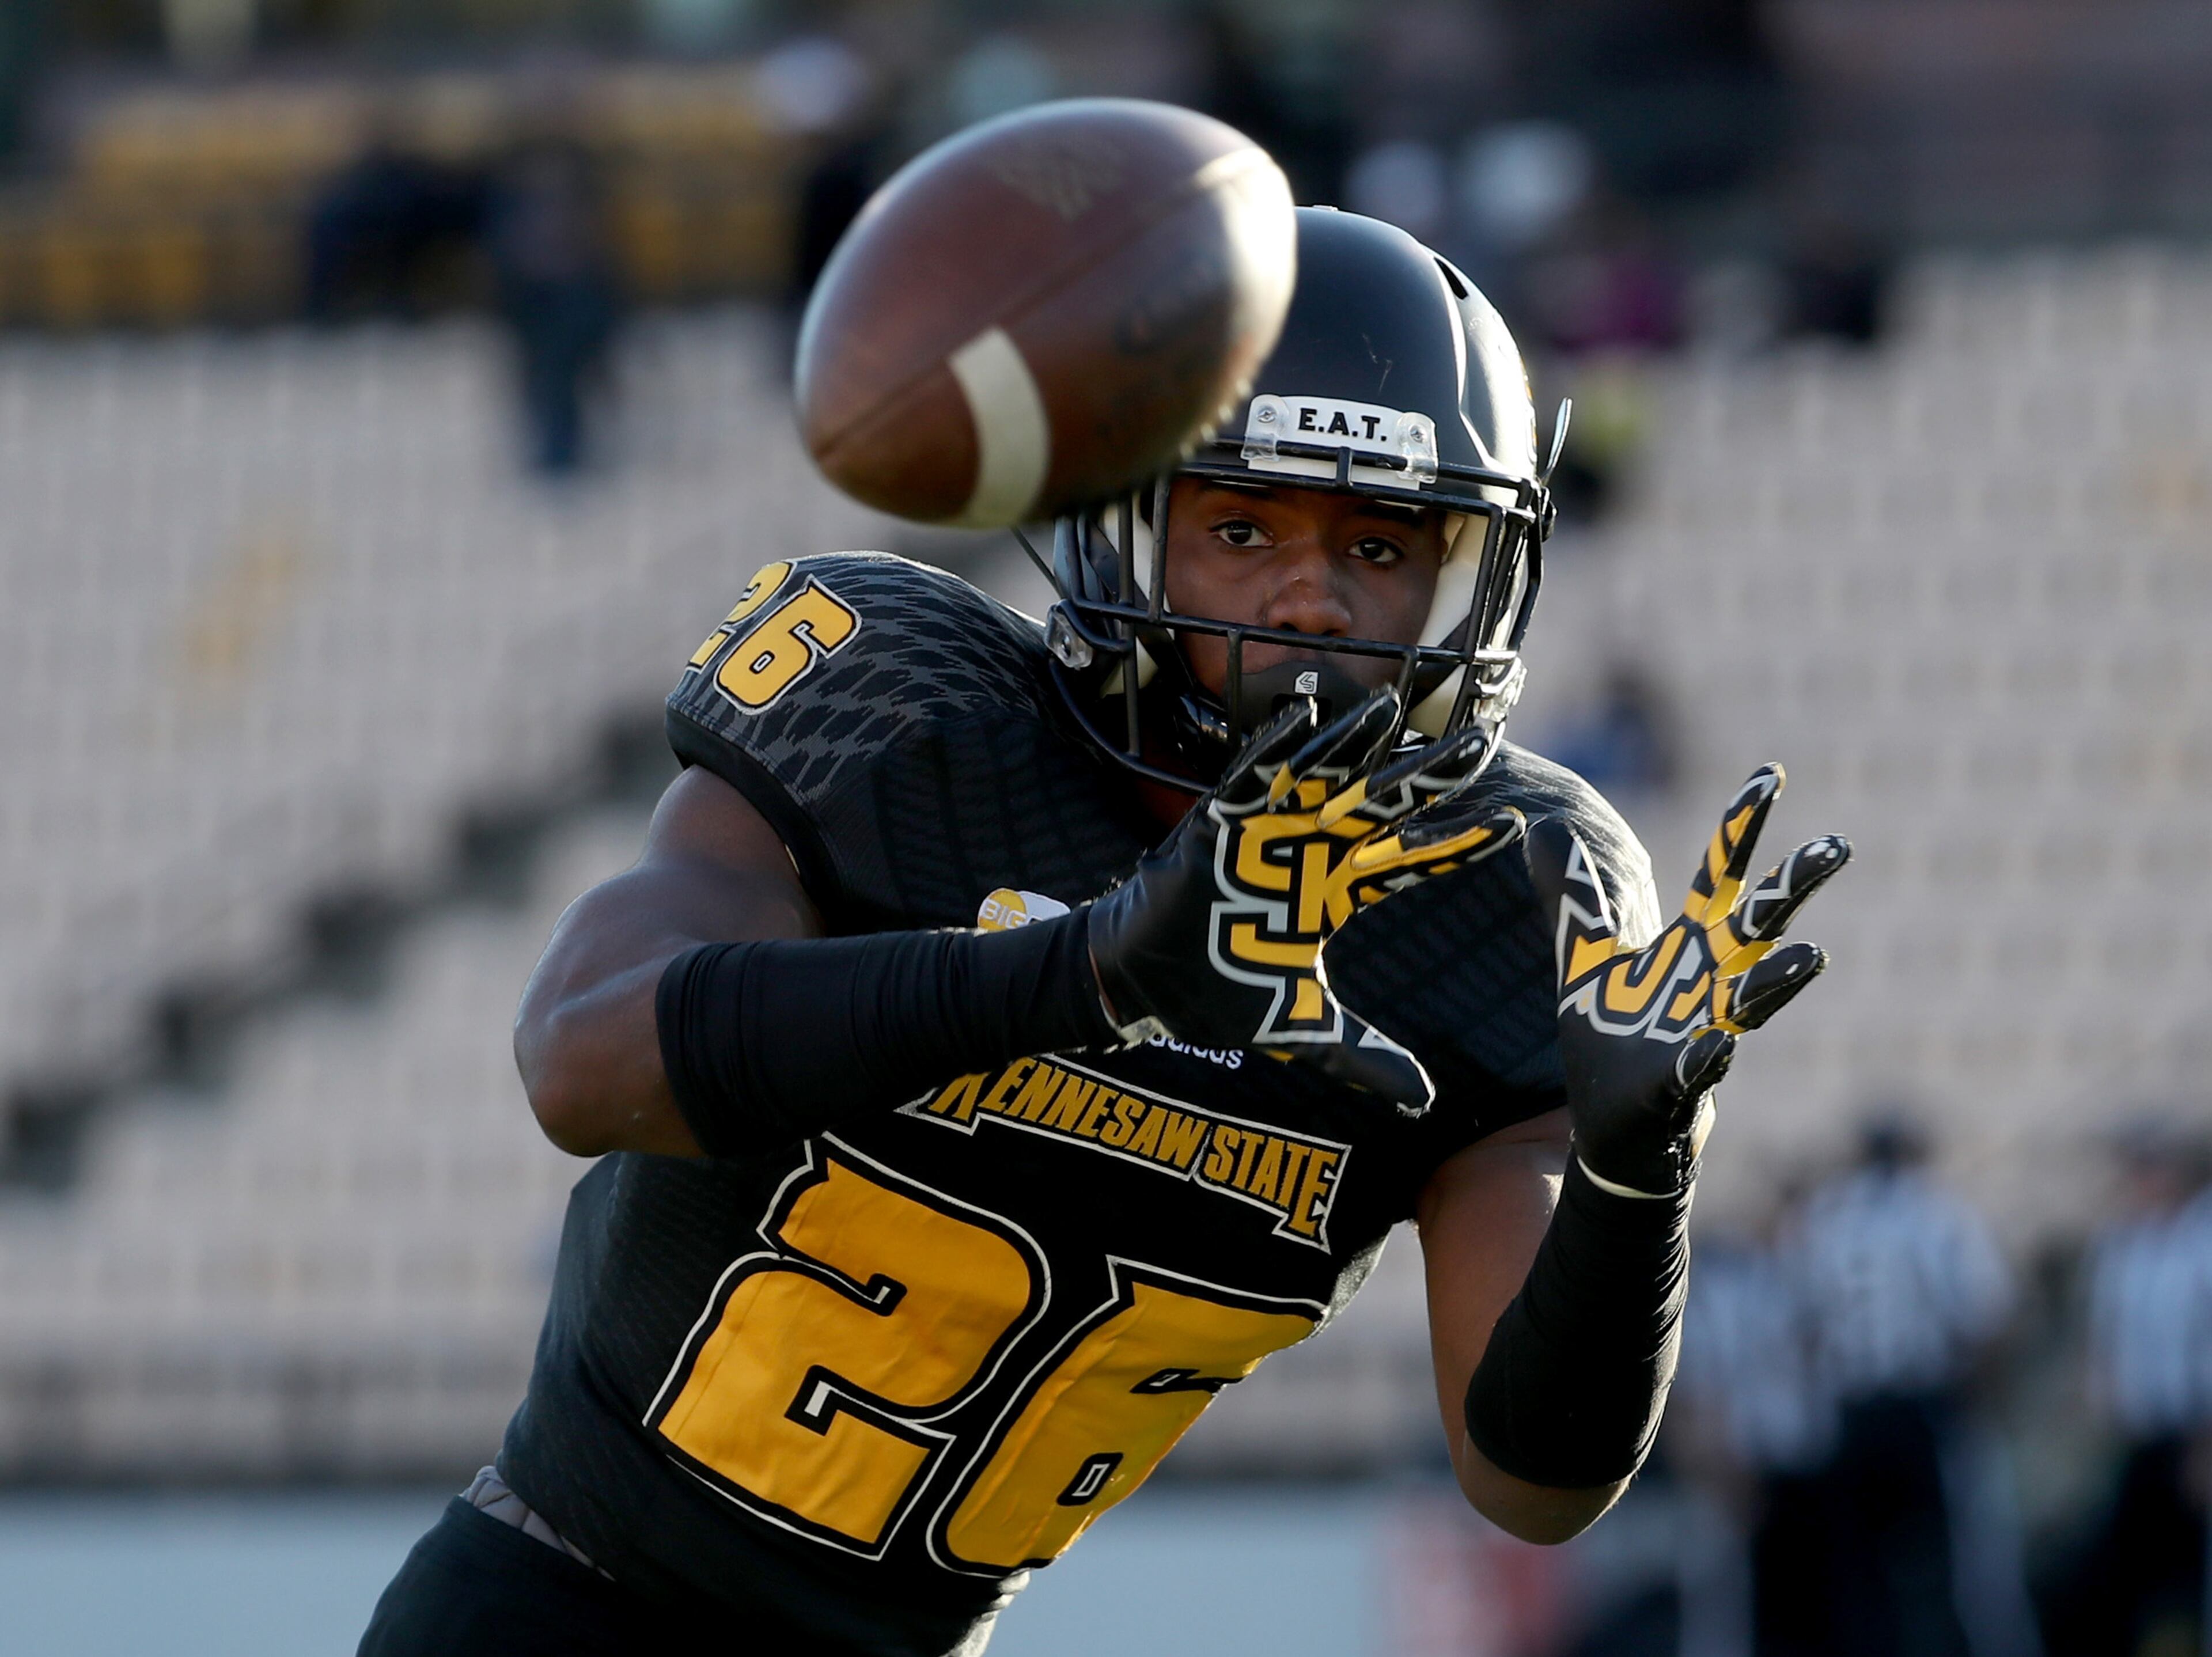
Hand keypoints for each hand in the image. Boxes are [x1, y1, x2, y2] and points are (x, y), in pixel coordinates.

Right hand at [1088, 689, 1521, 1112]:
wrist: (1146, 986)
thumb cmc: (1223, 994)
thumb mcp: (1306, 1031)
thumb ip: (1365, 1058)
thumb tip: (1424, 1102)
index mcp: (1338, 889)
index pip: (1412, 861)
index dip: (1459, 844)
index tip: (1514, 824)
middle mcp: (1312, 849)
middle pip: (1383, 804)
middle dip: (1429, 774)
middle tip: (1482, 740)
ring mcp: (1266, 830)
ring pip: (1322, 776)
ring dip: (1354, 742)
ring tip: (1394, 706)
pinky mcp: (1219, 823)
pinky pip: (1249, 777)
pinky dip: (1272, 748)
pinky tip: (1303, 715)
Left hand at [1527, 765, 1848, 1195]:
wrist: (1613, 1126)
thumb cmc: (1612, 1038)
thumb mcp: (1584, 957)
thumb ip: (1571, 896)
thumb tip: (1542, 828)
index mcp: (1689, 948)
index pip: (1721, 876)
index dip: (1741, 827)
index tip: (1769, 773)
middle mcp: (1709, 983)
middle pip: (1759, 926)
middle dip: (1795, 887)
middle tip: (1836, 844)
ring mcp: (1702, 1032)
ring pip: (1751, 1001)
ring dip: (1778, 980)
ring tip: (1813, 955)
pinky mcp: (1678, 1083)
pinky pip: (1699, 1069)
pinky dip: (1707, 1058)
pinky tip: (1714, 1047)